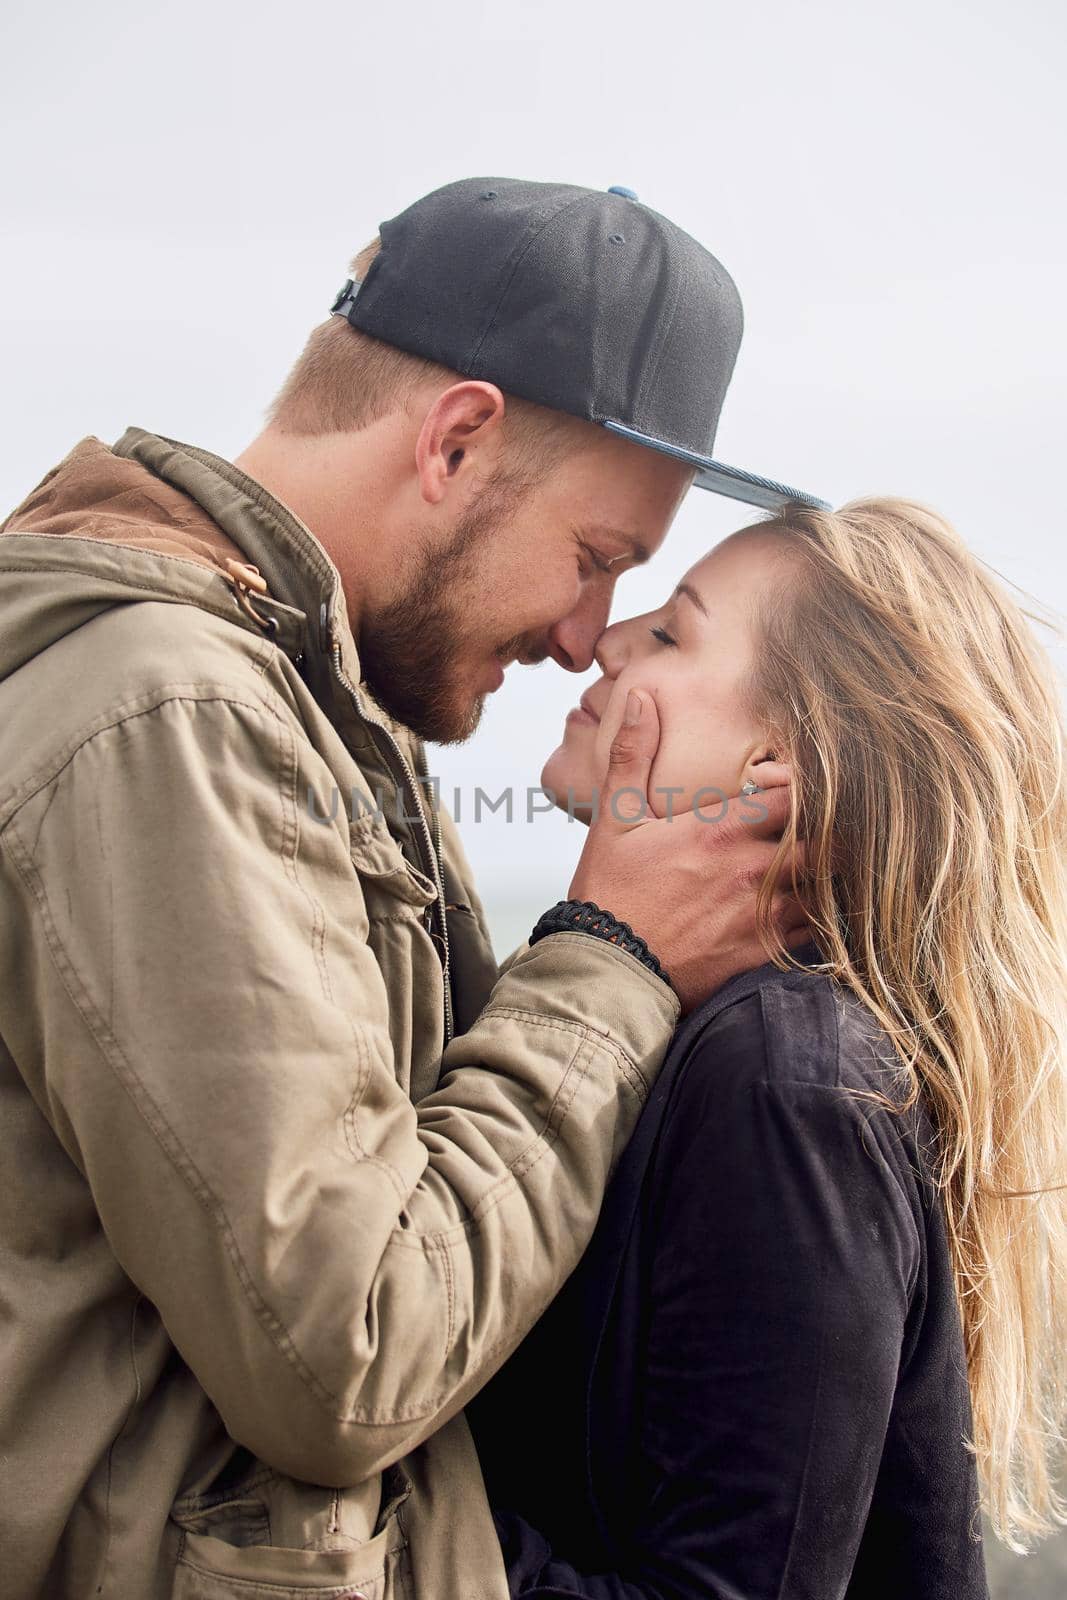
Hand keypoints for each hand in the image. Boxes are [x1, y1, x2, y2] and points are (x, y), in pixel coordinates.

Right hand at [567, 690, 809, 1013]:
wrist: (608, 970)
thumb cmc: (610, 892)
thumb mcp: (615, 818)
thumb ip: (634, 754)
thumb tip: (639, 698)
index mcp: (722, 828)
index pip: (799, 792)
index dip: (808, 784)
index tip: (796, 786)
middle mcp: (753, 868)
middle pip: (828, 837)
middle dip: (831, 827)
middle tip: (825, 822)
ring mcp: (764, 913)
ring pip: (828, 883)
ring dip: (829, 870)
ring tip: (822, 861)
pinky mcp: (765, 952)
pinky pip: (817, 929)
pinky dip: (821, 914)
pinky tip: (810, 905)